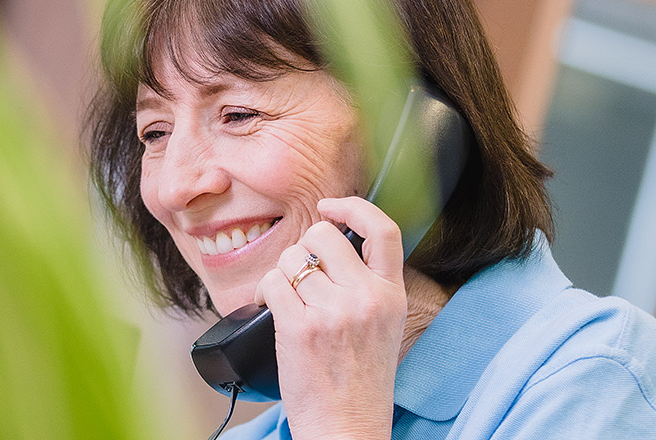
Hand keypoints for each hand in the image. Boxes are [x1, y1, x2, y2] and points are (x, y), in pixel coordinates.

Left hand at [254, 197, 406, 439]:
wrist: (347, 425)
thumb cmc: (360, 380)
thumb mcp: (385, 325)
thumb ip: (368, 284)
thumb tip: (331, 245)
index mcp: (392, 295)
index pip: (384, 230)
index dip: (354, 207)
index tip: (331, 207)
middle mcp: (366, 298)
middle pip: (323, 235)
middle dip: (305, 249)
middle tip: (303, 274)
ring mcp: (334, 312)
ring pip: (292, 258)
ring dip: (282, 274)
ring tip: (288, 299)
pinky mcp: (300, 327)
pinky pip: (272, 282)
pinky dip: (262, 291)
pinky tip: (268, 307)